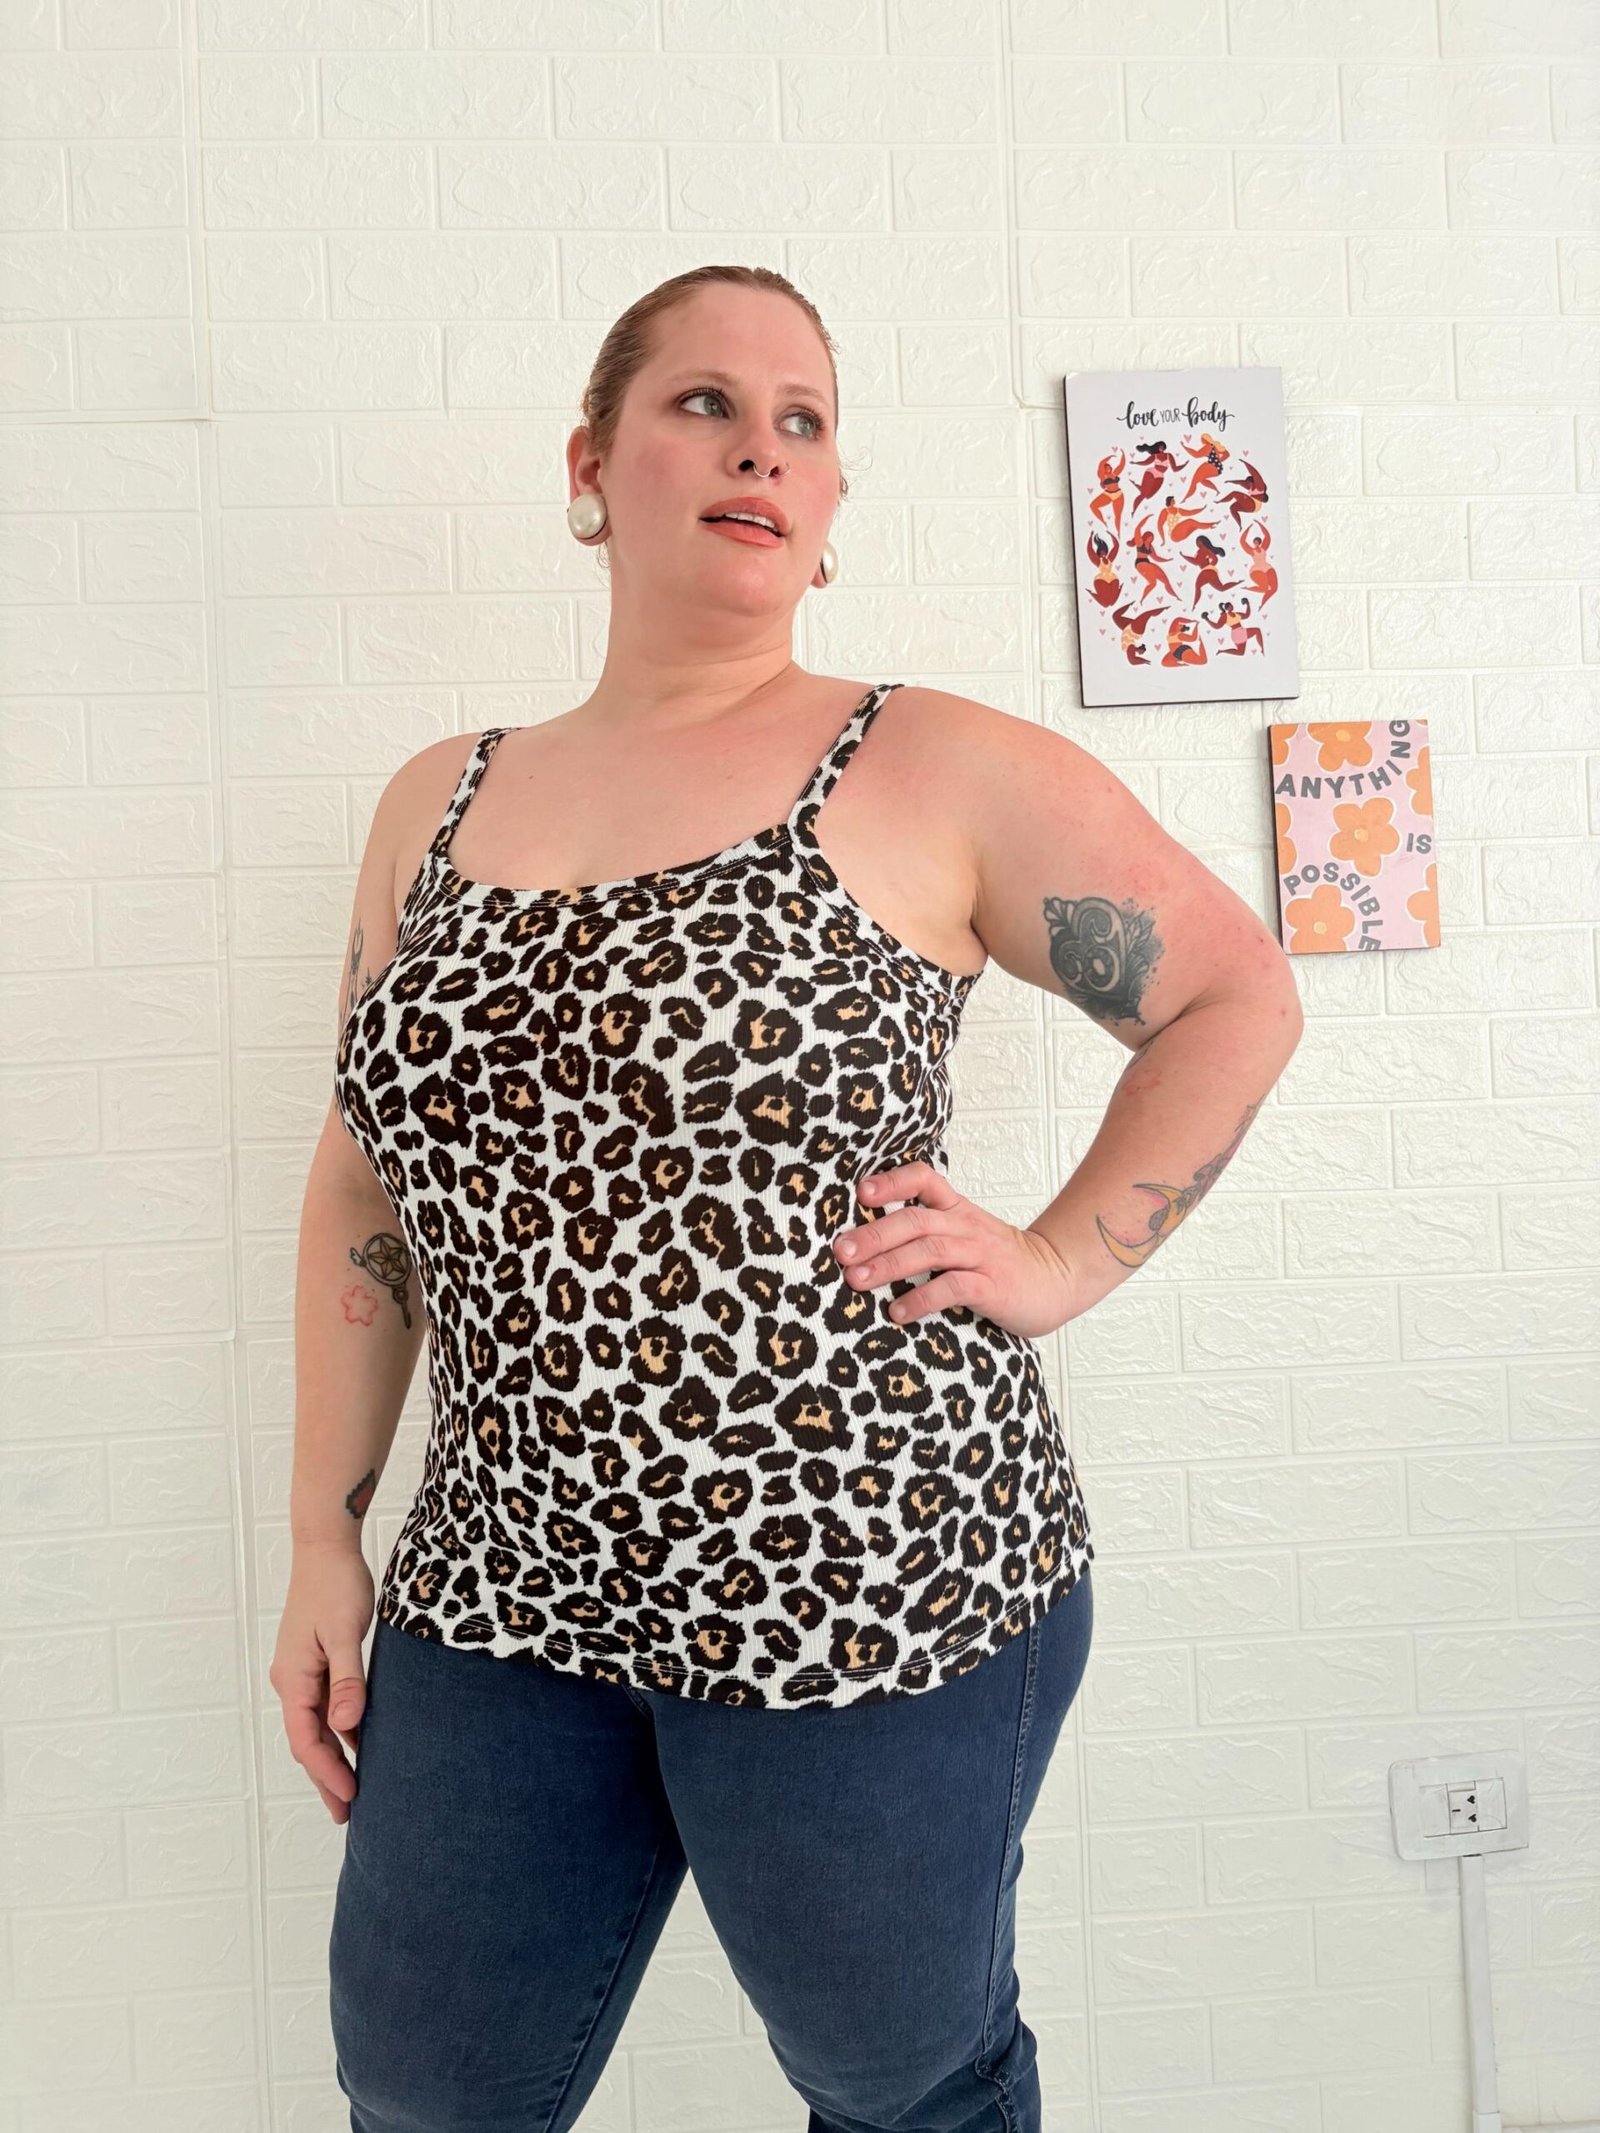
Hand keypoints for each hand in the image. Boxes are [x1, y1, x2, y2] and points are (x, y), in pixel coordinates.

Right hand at [270, 1542, 375, 1824]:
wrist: (326, 1548)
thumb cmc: (336, 1585)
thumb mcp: (344, 1633)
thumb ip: (347, 1680)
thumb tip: (346, 1726)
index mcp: (293, 1678)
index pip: (306, 1740)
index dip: (327, 1772)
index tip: (351, 1796)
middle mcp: (292, 1680)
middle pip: (307, 1741)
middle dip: (326, 1777)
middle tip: (347, 1814)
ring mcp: (302, 1672)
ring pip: (315, 1727)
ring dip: (333, 1757)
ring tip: (353, 1790)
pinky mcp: (316, 1663)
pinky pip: (325, 1707)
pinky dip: (339, 1731)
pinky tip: (359, 1744)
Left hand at [830, 1160, 1080, 1339]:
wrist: (1058, 1278)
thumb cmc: (1001, 1260)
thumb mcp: (966, 1233)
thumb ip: (928, 1230)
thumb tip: (867, 1241)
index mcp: (957, 1209)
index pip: (924, 1179)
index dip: (892, 1182)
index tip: (861, 1192)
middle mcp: (965, 1227)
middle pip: (915, 1219)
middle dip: (874, 1234)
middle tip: (841, 1251)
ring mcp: (980, 1255)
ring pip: (929, 1250)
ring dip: (889, 1265)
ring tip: (856, 1280)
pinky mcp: (992, 1286)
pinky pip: (953, 1288)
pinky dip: (922, 1299)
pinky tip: (898, 1312)